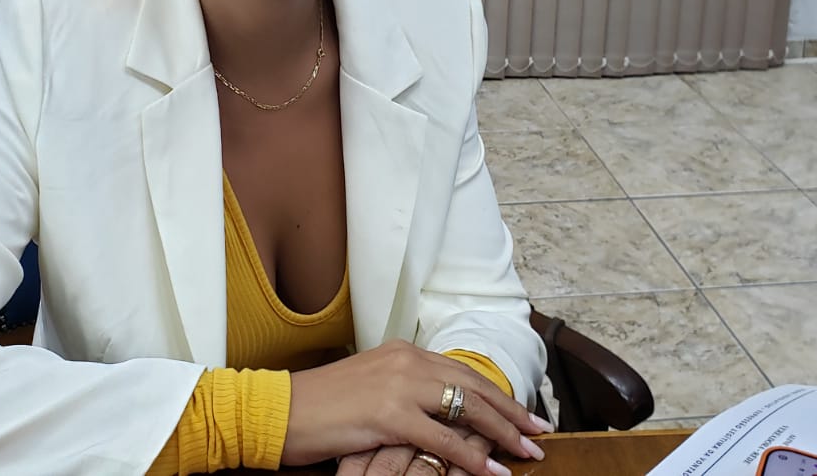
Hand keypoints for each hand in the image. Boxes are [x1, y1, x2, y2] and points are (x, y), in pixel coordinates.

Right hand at [283, 340, 548, 474]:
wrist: (277, 410)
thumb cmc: (317, 408)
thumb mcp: (367, 390)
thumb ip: (402, 394)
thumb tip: (434, 414)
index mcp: (401, 353)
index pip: (461, 371)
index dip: (496, 393)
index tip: (522, 412)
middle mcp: (405, 361)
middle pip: (474, 385)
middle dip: (511, 410)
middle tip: (540, 430)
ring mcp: (398, 386)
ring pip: (467, 408)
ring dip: (503, 433)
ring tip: (528, 451)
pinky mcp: (388, 414)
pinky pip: (443, 439)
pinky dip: (472, 458)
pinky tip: (491, 471)